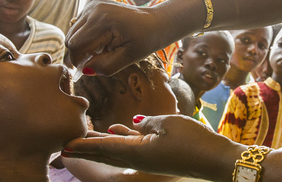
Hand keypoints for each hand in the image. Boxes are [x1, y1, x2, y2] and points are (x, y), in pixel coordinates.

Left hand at [63, 115, 243, 179]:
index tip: (65, 144)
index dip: (84, 145)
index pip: (104, 147)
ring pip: (118, 149)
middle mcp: (139, 158)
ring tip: (85, 136)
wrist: (216, 159)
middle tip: (67, 142)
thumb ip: (148, 122)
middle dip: (87, 146)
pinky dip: (122, 138)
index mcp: (137, 152)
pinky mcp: (158, 156)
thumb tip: (134, 123)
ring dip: (101, 142)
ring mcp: (149, 158)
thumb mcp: (168, 125)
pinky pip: (133, 147)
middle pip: (107, 150)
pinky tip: (118, 129)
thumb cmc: (193, 141)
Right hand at [66, 0, 179, 74]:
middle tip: (98, 60)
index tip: (90, 69)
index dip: (79, 61)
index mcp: (102, 21)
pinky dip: (86, 36)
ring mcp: (93, 5)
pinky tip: (102, 40)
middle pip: (71, 38)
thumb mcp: (127, 58)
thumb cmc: (145, 40)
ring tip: (102, 50)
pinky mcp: (94, 5)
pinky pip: (80, 25)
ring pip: (73, 32)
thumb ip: (105, 66)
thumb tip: (84, 70)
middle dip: (80, 53)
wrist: (156, 22)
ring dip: (83, 45)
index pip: (76, 45)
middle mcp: (94, 9)